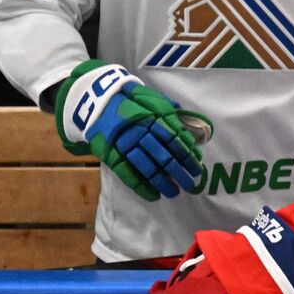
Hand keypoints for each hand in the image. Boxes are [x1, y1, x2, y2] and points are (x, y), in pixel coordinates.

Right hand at [55, 61, 206, 201]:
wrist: (95, 100)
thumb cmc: (129, 99)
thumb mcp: (151, 98)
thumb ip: (171, 112)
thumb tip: (191, 130)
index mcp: (151, 117)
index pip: (174, 140)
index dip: (187, 155)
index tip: (197, 166)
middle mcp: (139, 131)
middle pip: (163, 156)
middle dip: (179, 172)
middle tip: (192, 184)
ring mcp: (123, 144)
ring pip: (147, 167)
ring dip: (162, 182)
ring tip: (174, 193)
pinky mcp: (110, 154)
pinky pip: (126, 173)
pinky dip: (141, 187)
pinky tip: (153, 195)